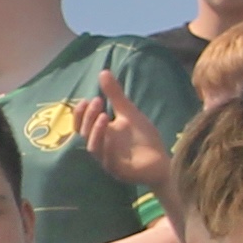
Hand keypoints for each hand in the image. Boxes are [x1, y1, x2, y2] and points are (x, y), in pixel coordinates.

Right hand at [71, 69, 174, 195]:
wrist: (162, 160)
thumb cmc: (143, 137)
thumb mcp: (128, 112)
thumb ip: (115, 95)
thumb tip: (103, 72)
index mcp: (101, 133)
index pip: (81, 124)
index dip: (80, 114)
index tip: (86, 99)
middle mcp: (100, 147)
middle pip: (84, 134)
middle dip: (88, 117)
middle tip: (97, 102)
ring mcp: (107, 160)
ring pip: (93, 147)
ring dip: (96, 132)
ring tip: (104, 117)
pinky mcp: (118, 171)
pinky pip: (108, 161)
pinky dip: (108, 148)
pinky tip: (112, 137)